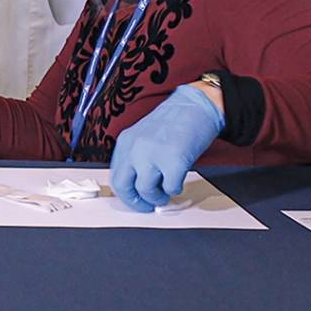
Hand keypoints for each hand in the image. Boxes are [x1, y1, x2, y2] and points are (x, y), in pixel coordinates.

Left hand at [109, 84, 224, 211]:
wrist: (195, 105)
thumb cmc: (174, 121)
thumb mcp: (144, 136)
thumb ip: (137, 157)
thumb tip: (137, 185)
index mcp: (126, 142)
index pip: (115, 175)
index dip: (125, 193)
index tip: (135, 199)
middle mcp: (135, 148)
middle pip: (123, 186)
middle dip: (135, 201)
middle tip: (147, 205)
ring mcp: (153, 154)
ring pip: (145, 190)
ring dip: (157, 197)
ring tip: (166, 193)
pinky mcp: (174, 160)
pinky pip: (170, 188)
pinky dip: (175, 189)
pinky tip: (178, 181)